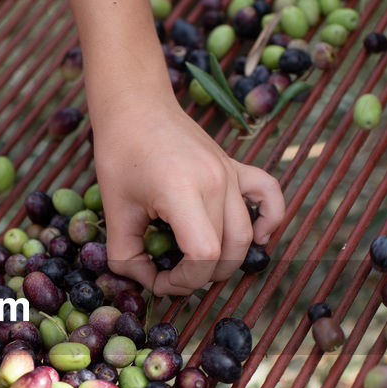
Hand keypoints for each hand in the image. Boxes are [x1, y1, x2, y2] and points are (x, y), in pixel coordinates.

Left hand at [90, 92, 285, 295]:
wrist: (135, 105)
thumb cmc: (119, 154)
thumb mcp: (114, 211)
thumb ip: (127, 255)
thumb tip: (148, 281)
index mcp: (182, 192)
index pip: (204, 256)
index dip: (185, 282)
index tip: (161, 282)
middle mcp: (215, 182)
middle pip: (227, 251)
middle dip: (200, 276)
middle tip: (172, 276)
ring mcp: (230, 172)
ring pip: (246, 234)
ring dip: (227, 261)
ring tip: (200, 266)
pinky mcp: (235, 166)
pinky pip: (270, 194)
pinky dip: (271, 219)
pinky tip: (260, 237)